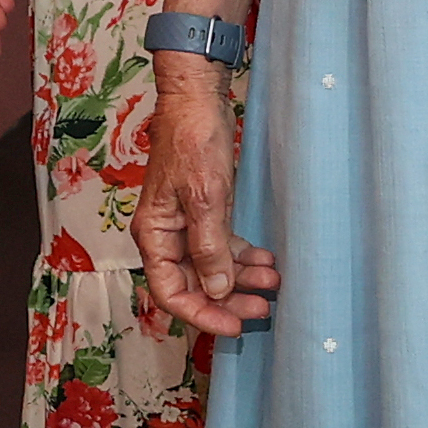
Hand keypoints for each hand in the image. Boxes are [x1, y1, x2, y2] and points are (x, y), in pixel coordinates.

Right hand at [132, 60, 278, 334]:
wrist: (196, 101)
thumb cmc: (193, 143)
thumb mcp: (206, 198)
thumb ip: (209, 247)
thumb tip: (217, 290)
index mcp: (154, 235)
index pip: (171, 292)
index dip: (202, 314)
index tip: (235, 326)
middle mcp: (166, 235)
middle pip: (193, 284)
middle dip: (228, 300)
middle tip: (262, 308)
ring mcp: (185, 224)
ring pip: (211, 267)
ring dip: (241, 278)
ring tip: (273, 283)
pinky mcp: (205, 212)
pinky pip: (221, 246)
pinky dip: (243, 256)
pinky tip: (267, 262)